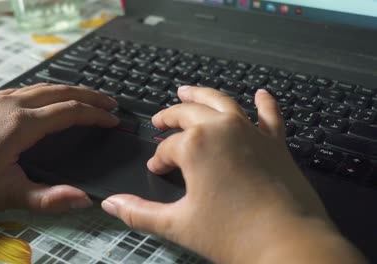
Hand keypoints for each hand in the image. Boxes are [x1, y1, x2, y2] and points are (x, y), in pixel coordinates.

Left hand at [0, 83, 118, 218]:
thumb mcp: (7, 195)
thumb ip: (49, 198)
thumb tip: (85, 199)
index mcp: (21, 124)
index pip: (69, 111)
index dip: (95, 115)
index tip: (114, 120)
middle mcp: (11, 104)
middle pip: (60, 91)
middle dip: (89, 95)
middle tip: (110, 103)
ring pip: (42, 87)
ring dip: (69, 90)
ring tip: (87, 98)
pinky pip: (25, 90)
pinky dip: (48, 92)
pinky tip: (49, 101)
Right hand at [101, 86, 364, 263]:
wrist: (287, 244)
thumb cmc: (232, 234)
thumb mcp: (178, 224)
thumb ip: (140, 212)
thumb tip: (111, 203)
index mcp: (195, 145)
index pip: (167, 147)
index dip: (158, 159)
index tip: (156, 170)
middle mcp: (222, 128)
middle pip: (188, 113)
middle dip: (170, 116)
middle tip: (160, 121)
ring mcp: (251, 131)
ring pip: (221, 102)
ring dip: (202, 95)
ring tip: (187, 90)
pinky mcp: (275, 142)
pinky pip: (269, 115)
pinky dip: (264, 103)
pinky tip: (262, 94)